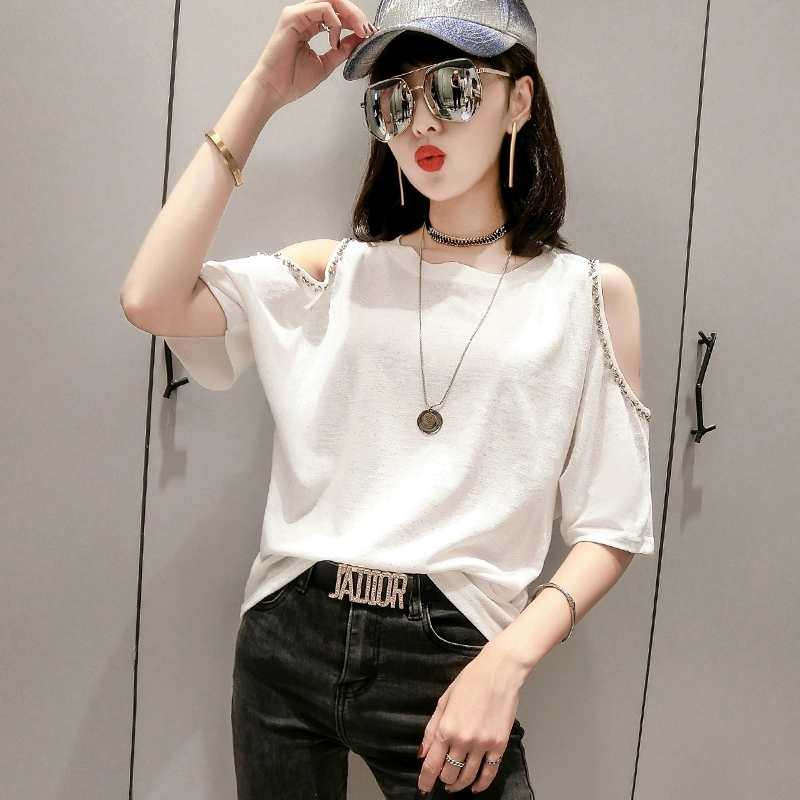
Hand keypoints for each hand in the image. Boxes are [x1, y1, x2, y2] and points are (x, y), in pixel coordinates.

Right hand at [251, 1, 374, 108]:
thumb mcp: (326, 64)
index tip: (368, 34)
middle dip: (356, 15)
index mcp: (310, 26)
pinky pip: (322, 8)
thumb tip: (358, 39)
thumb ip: (342, 50)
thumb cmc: (291, 80)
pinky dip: (334, 23)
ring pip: (330, 0)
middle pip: (336, 2)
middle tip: (367, 30)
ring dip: (350, 15)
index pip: (337, 13)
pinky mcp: (292, 17)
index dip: (355, 21)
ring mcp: (297, 14)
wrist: (274, 90)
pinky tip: (334, 41)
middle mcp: (304, 16)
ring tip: (359, 32)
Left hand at [417, 641, 528, 793]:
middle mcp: (463, 740)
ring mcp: (482, 744)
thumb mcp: (444, 700)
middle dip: (443, 780)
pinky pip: (489, 773)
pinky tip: (475, 787)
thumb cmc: (470, 680)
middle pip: (449, 774)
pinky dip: (481, 784)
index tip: (423, 788)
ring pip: (467, 777)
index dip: (425, 780)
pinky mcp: (499, 745)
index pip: (431, 765)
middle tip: (441, 779)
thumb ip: (431, 728)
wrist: (499, 671)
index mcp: (446, 727)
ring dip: (459, 785)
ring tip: (455, 785)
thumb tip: (422, 752)